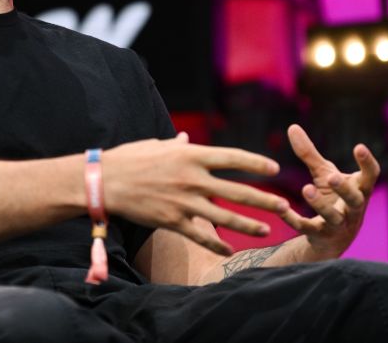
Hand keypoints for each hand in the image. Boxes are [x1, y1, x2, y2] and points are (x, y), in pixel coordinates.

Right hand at [102, 133, 289, 255]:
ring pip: (224, 217)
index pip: (231, 157)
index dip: (255, 163)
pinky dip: (217, 244)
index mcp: (189, 154)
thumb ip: (176, 144)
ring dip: (249, 225)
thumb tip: (186, 137)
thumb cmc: (129, 158)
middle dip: (263, 200)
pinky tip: (230, 251)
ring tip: (267, 230)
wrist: (104, 181)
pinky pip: (200, 235)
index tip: (274, 168)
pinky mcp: (172, 221)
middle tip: (284, 206)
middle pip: (236, 191)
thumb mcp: (157, 145)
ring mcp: (183, 201)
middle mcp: (191, 178)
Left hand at [281, 124, 379, 260]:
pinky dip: (294, 220)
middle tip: (332, 177)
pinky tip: (281, 209)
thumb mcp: (324, 174)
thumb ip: (309, 154)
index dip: (367, 163)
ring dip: (320, 204)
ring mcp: (339, 225)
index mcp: (359, 190)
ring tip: (306, 189)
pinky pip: (307, 229)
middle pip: (354, 200)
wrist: (332, 238)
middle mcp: (353, 209)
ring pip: (333, 217)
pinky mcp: (320, 236)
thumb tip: (292, 126)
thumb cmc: (333, 198)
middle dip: (344, 189)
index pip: (370, 176)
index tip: (359, 147)